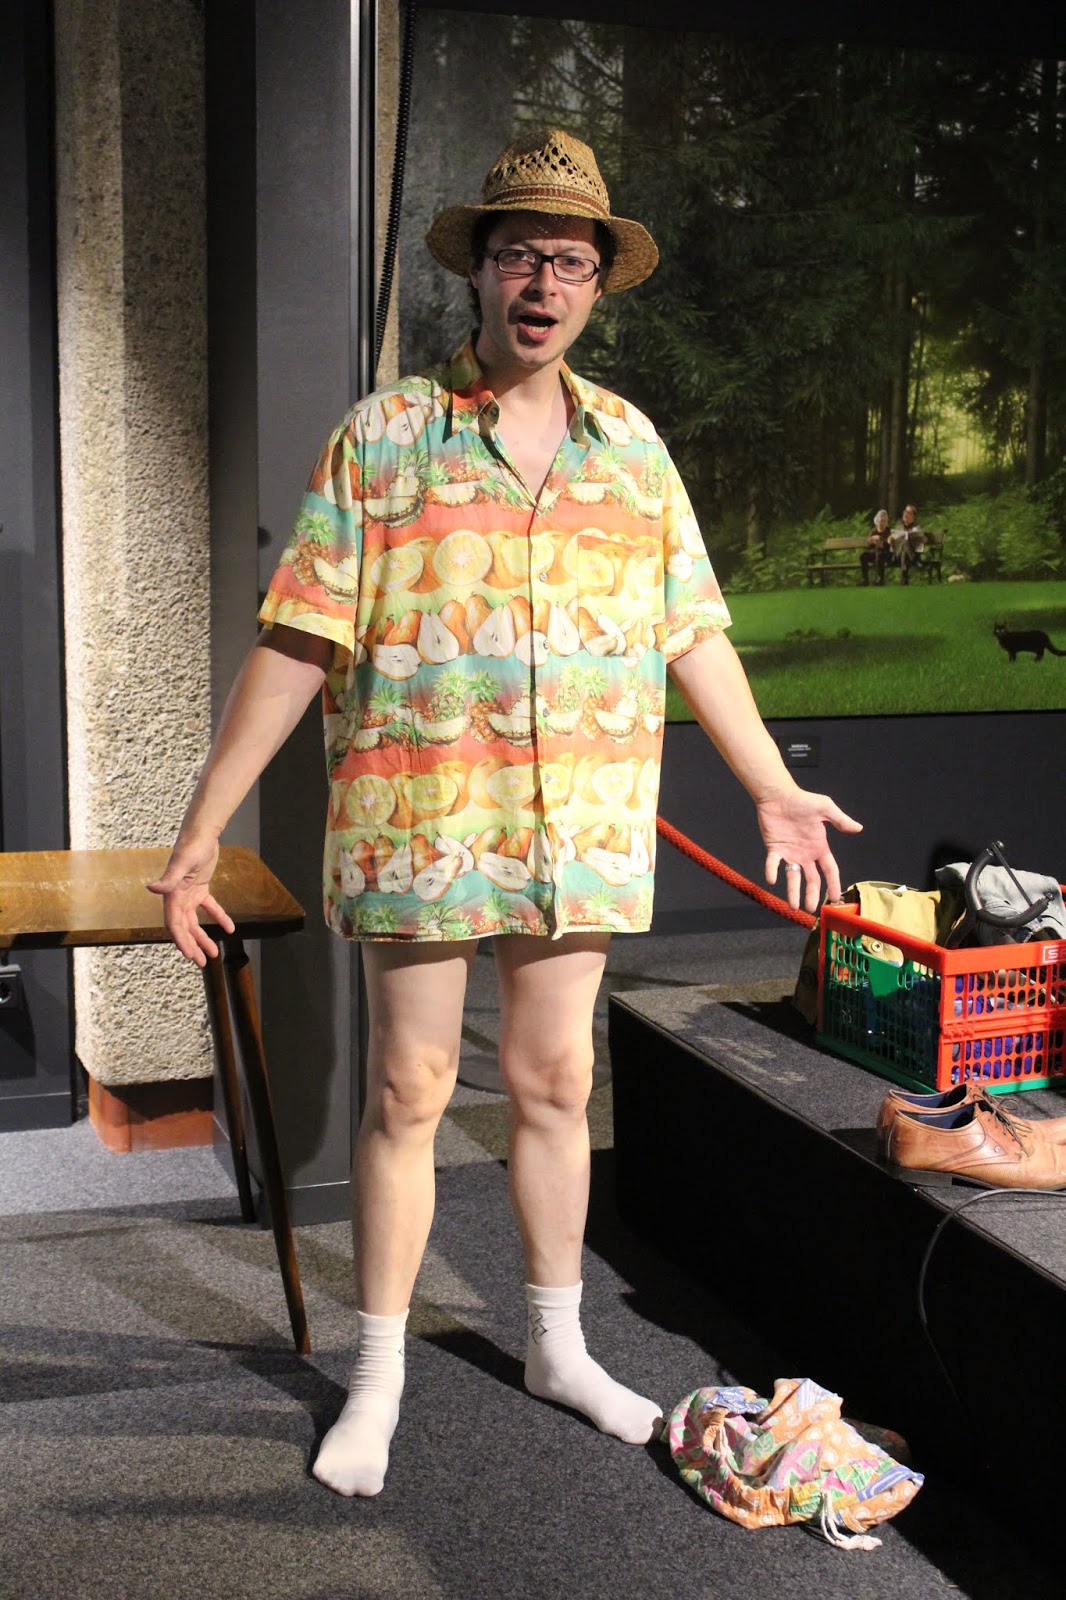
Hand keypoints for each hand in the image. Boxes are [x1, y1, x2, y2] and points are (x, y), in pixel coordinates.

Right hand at [147, 832, 234, 966]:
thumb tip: (151, 889)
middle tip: (202, 962)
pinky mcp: (199, 888)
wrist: (202, 832)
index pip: (174, 924)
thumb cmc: (192, 845)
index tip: (189, 955)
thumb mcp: (182, 862)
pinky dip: (218, 917)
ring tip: (213, 953)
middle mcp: (177, 897)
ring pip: (194, 921)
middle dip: (192, 945)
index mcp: (172, 895)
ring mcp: (188, 893)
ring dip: (202, 937)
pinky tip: (229, 929)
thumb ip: (168, 878)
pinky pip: (208, 907)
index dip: (181, 941)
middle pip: (184, 927)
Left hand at [757, 786, 862, 913]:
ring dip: (793, 892)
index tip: (834, 899)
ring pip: (793, 877)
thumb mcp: (825, 808)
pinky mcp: (774, 848)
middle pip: (811, 879)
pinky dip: (772, 871)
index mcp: (819, 847)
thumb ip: (840, 820)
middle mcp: (806, 854)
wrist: (779, 795)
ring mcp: (790, 853)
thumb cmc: (803, 800)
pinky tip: (772, 879)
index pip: (829, 870)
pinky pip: (773, 863)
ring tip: (793, 906)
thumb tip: (858, 828)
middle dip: (811, 894)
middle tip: (810, 909)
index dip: (832, 884)